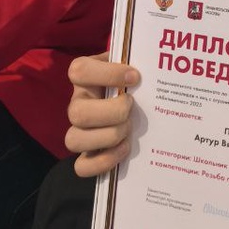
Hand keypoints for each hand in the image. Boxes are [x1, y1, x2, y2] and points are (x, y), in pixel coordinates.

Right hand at [66, 53, 138, 176]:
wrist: (128, 101)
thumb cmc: (129, 80)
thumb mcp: (128, 65)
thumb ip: (134, 61)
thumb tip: (154, 65)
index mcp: (84, 77)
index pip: (80, 70)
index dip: (108, 74)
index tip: (135, 77)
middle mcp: (76, 103)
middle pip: (77, 113)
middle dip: (112, 112)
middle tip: (132, 106)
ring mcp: (78, 130)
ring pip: (74, 140)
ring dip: (109, 136)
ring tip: (129, 128)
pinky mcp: (86, 154)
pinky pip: (81, 167)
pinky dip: (105, 161)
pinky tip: (125, 148)